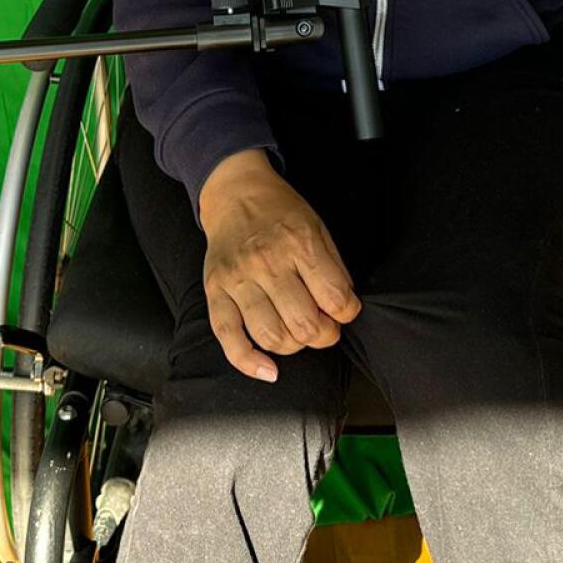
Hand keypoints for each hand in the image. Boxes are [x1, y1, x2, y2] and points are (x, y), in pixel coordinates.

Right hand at [198, 151, 361, 382]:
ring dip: (294, 347)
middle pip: (304, 325)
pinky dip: (249, 362)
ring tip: (299, 335)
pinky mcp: (215, 290)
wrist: (235, 192)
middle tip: (325, 327)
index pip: (335, 299)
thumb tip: (343, 309)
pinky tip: (268, 370)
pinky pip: (228, 336)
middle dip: (324, 335)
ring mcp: (238, 278)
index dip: (347, 313)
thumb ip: (333, 268)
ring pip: (271, 336)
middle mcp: (267, 262)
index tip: (344, 310)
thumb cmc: (280, 211)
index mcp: (300, 244)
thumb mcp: (318, 227)